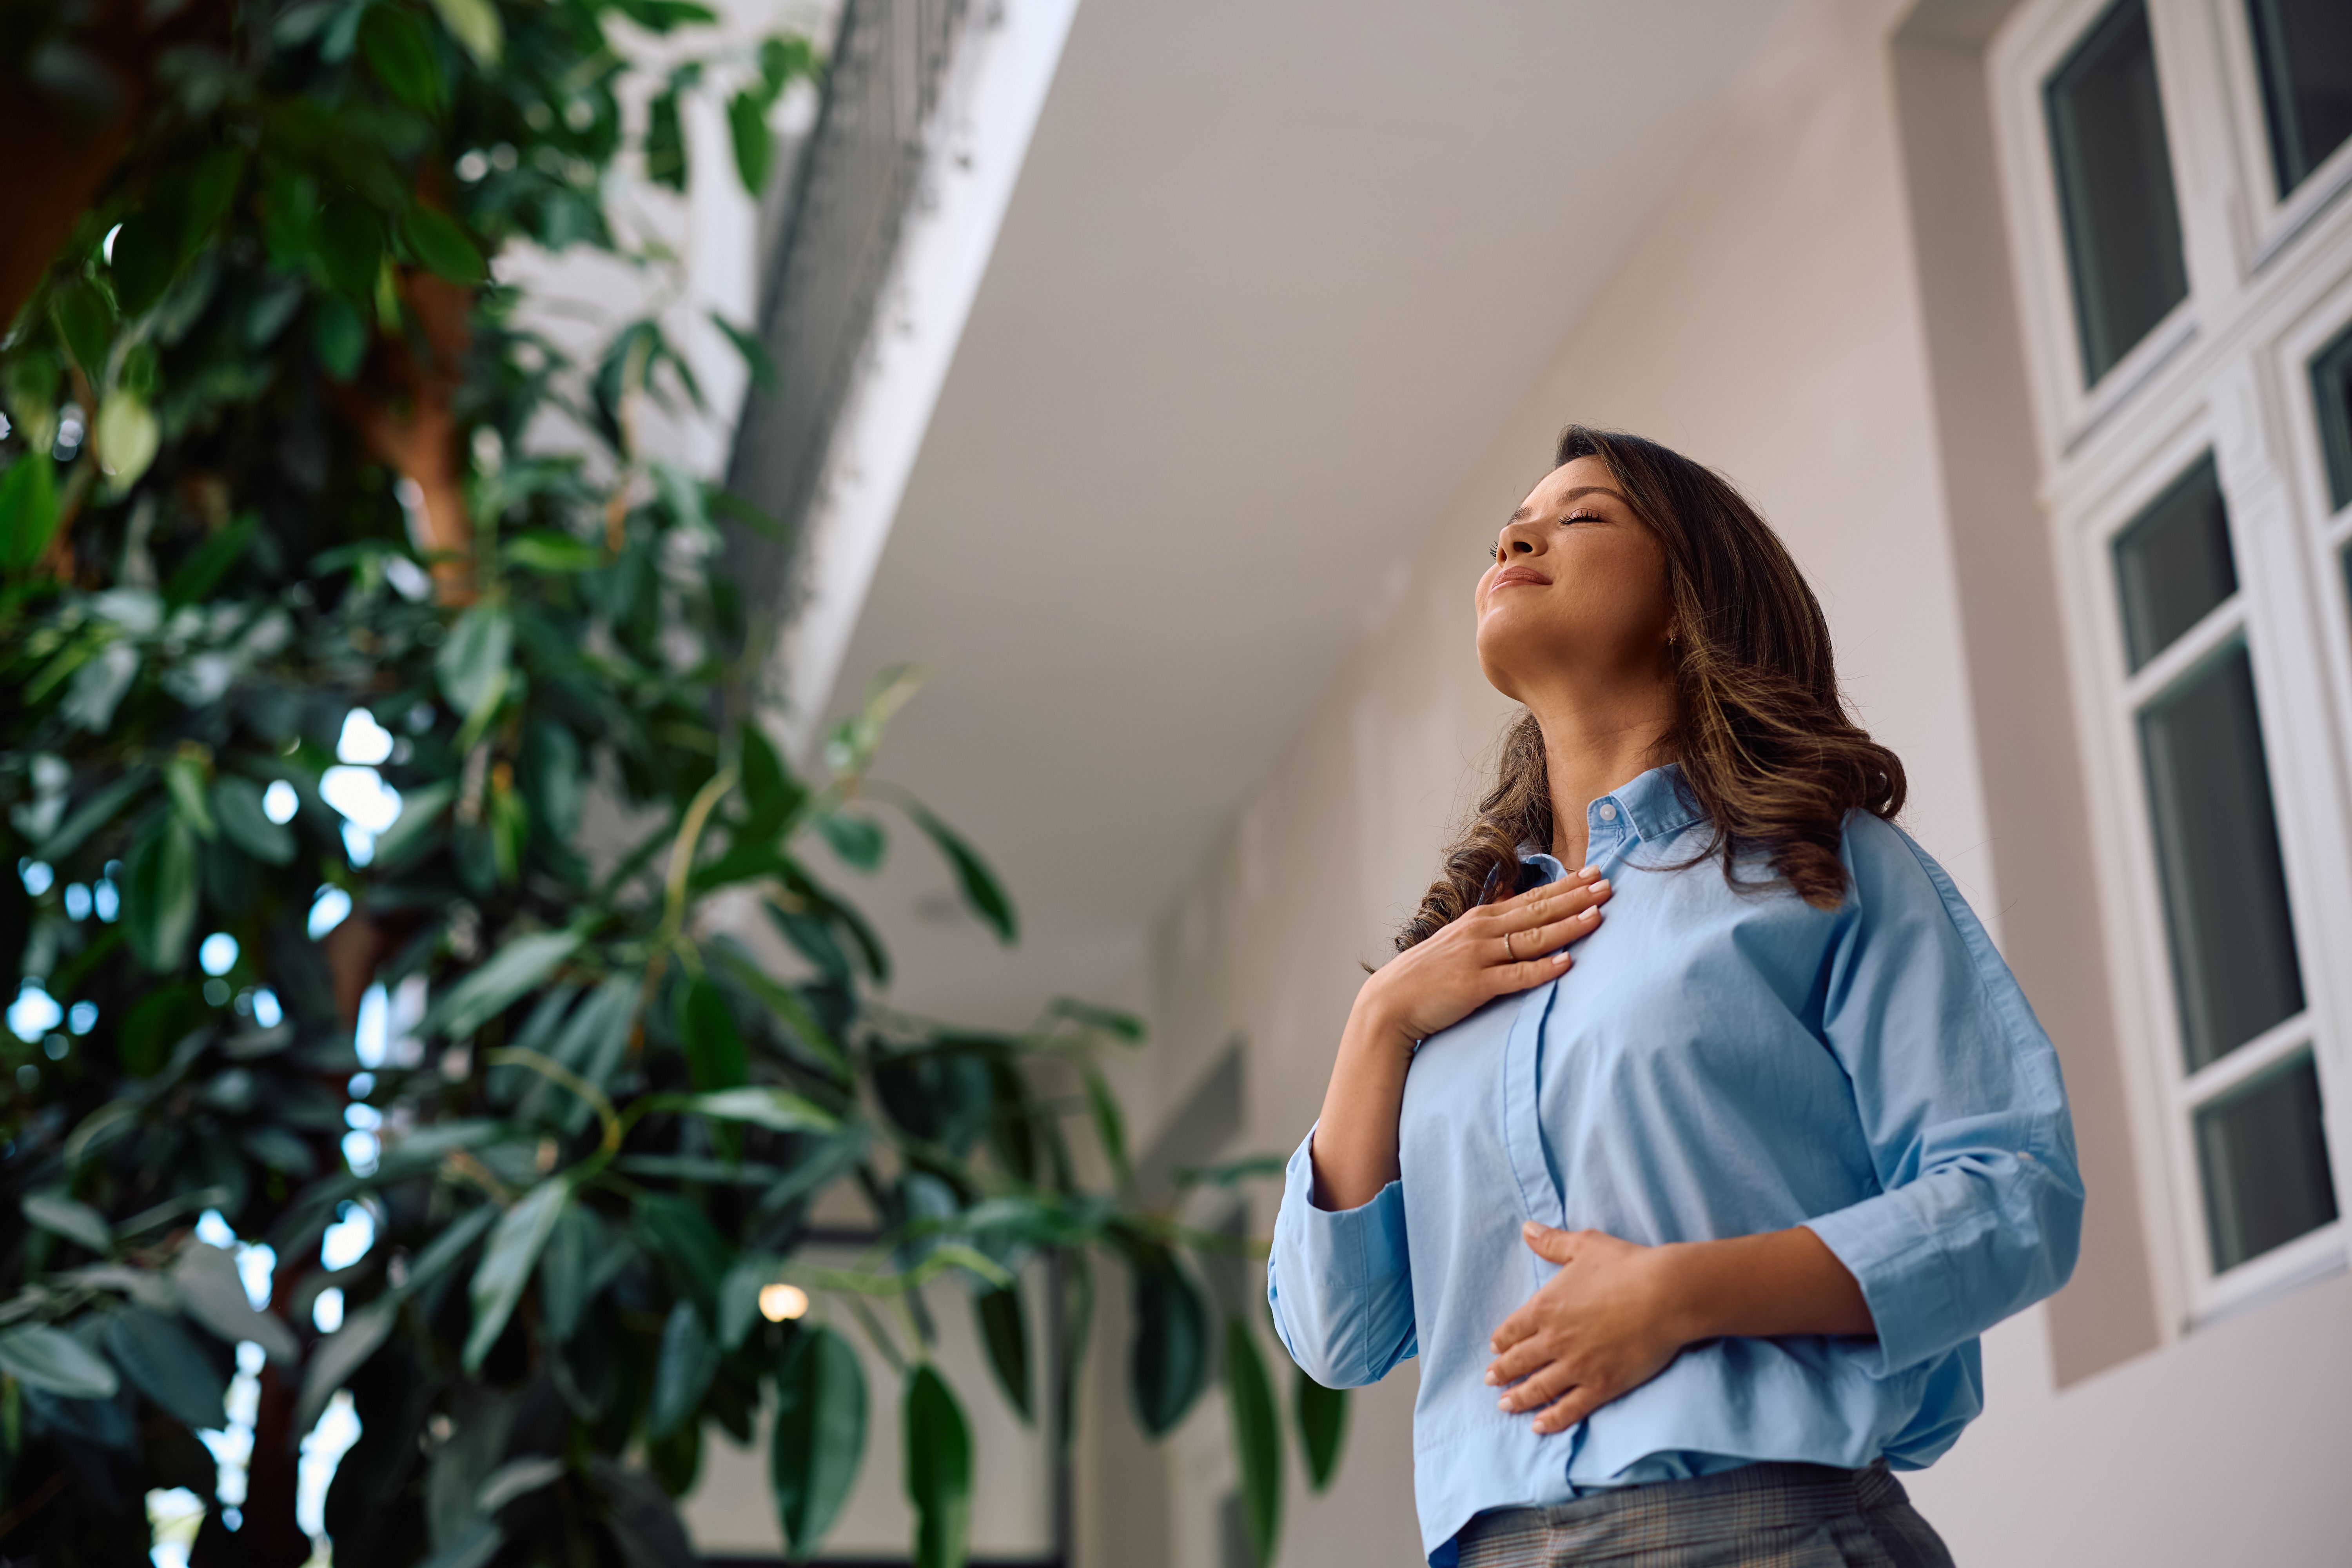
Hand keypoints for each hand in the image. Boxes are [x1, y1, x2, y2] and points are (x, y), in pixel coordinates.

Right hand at [1360, 871, 1610, 1046]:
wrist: (1391, 1002)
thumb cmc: (1428, 974)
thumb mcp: (1458, 939)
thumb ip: (1488, 923)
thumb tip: (1514, 901)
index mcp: (1480, 918)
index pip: (1531, 897)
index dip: (1565, 885)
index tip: (1594, 871)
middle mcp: (1481, 930)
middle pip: (1537, 910)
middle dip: (1576, 897)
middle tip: (1609, 883)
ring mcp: (1478, 956)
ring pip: (1532, 938)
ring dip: (1568, 926)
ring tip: (1598, 915)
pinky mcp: (1475, 985)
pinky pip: (1516, 975)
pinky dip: (1543, 968)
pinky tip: (1568, 962)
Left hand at [1485, 1223, 1688, 1434]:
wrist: (1666, 1294)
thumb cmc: (1627, 1266)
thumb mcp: (1584, 1245)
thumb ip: (1552, 1242)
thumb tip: (1527, 1229)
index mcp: (1546, 1306)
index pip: (1513, 1329)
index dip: (1501, 1341)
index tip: (1494, 1350)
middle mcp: (1554, 1339)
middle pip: (1519, 1361)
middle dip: (1502, 1372)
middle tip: (1490, 1381)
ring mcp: (1577, 1366)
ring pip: (1539, 1388)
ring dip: (1519, 1398)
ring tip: (1505, 1406)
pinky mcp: (1601, 1385)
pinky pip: (1570, 1408)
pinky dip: (1551, 1420)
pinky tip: (1539, 1426)